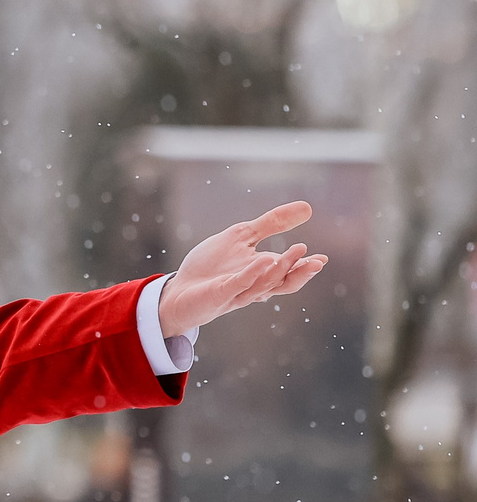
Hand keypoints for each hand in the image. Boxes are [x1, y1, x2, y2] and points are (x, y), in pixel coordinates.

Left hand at [158, 201, 330, 338]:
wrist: (179, 289)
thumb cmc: (210, 265)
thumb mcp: (242, 236)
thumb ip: (272, 223)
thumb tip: (308, 208)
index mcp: (262, 273)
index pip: (288, 272)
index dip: (305, 267)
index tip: (322, 259)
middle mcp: (254, 286)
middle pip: (282, 283)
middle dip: (300, 272)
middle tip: (317, 261)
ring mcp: (237, 291)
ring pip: (265, 284)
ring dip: (281, 269)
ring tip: (297, 251)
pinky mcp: (219, 293)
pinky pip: (239, 284)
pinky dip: (252, 273)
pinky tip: (263, 260)